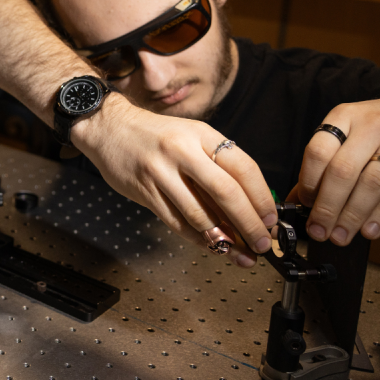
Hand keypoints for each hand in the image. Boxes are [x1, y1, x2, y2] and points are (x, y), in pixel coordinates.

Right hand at [72, 94, 277, 267]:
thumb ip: (216, 165)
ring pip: (200, 213)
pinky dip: (197, 238)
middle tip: (261, 242)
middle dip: (249, 223)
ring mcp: (161, 172)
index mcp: (201, 134)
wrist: (108, 128)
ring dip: (223, 238)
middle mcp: (182, 151)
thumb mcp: (190, 136)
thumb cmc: (154, 135)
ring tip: (240, 252)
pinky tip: (211, 245)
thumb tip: (248, 204)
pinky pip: (176, 221)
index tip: (271, 218)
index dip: (262, 197)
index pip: (243, 167)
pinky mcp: (144, 191)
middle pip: (226, 192)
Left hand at [293, 93, 379, 245]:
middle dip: (327, 207)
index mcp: (345, 116)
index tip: (305, 204)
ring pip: (371, 184)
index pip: (318, 150)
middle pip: (343, 171)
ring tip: (341, 235)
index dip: (308, 182)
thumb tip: (296, 199)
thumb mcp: (351, 131)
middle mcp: (372, 125)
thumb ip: (324, 163)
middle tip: (319, 230)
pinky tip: (370, 229)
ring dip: (352, 216)